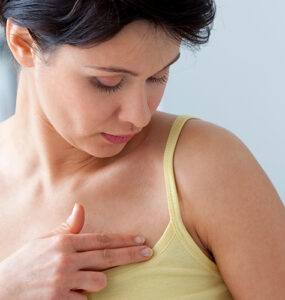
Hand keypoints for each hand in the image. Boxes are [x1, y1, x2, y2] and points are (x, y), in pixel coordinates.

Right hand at [0, 203, 152, 299]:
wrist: (3, 288)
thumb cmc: (27, 262)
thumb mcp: (46, 241)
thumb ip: (67, 227)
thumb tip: (80, 207)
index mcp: (64, 242)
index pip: (101, 240)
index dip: (123, 240)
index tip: (140, 240)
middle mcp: (66, 260)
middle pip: (107, 258)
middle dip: (131, 255)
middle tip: (148, 253)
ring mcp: (63, 282)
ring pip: (99, 281)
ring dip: (98, 281)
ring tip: (82, 279)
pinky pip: (84, 299)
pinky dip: (81, 297)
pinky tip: (68, 293)